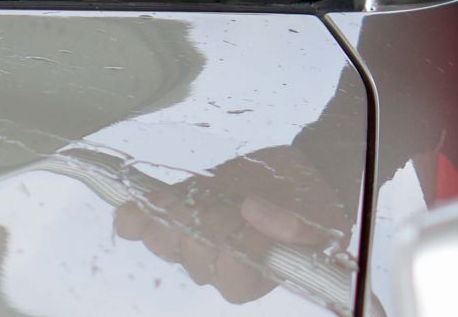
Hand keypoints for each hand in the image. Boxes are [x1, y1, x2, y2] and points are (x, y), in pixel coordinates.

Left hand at [113, 146, 351, 304]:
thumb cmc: (310, 205)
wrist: (294, 176)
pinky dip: (134, 215)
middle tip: (230, 201)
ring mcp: (187, 242)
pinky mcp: (168, 214)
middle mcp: (215, 268)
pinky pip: (135, 225)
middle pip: (193, 256)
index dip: (238, 246)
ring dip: (176, 213)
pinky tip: (142, 204)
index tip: (253, 213)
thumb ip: (297, 227)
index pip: (231, 280)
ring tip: (197, 196)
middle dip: (212, 221)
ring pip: (162, 240)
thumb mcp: (322, 221)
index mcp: (253, 279)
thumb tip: (254, 211)